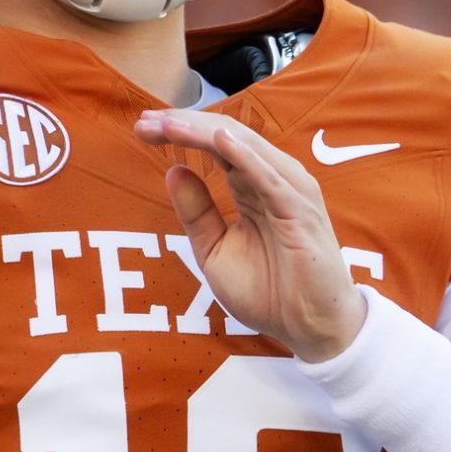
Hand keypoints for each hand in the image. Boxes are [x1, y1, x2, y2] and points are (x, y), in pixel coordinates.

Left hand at [133, 109, 364, 361]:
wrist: (308, 329)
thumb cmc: (269, 291)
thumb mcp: (216, 251)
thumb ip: (196, 213)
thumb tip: (173, 170)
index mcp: (252, 185)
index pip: (213, 145)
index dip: (178, 133)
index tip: (142, 129)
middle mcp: (272, 180)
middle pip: (226, 137)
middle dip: (184, 125)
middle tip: (146, 122)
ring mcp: (289, 192)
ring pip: (245, 147)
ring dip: (206, 132)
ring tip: (170, 124)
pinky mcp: (301, 211)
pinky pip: (271, 177)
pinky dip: (245, 155)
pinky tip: (219, 139)